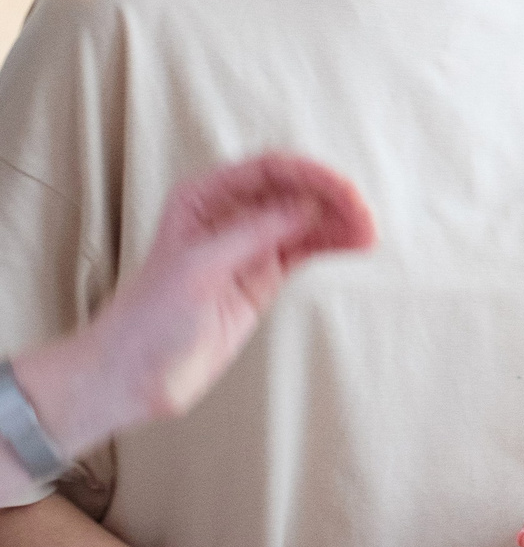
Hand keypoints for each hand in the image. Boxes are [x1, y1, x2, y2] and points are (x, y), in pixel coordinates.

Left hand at [18, 156, 373, 452]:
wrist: (133, 376)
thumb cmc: (148, 320)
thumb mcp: (200, 268)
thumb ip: (253, 233)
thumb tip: (306, 206)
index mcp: (203, 199)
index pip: (268, 170)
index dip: (310, 175)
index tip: (342, 192)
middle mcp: (228, 216)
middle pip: (294, 190)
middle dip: (332, 197)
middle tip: (363, 216)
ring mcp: (249, 246)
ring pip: (307, 218)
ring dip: (339, 221)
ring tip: (368, 234)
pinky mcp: (263, 276)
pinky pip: (307, 248)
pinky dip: (333, 243)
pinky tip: (355, 245)